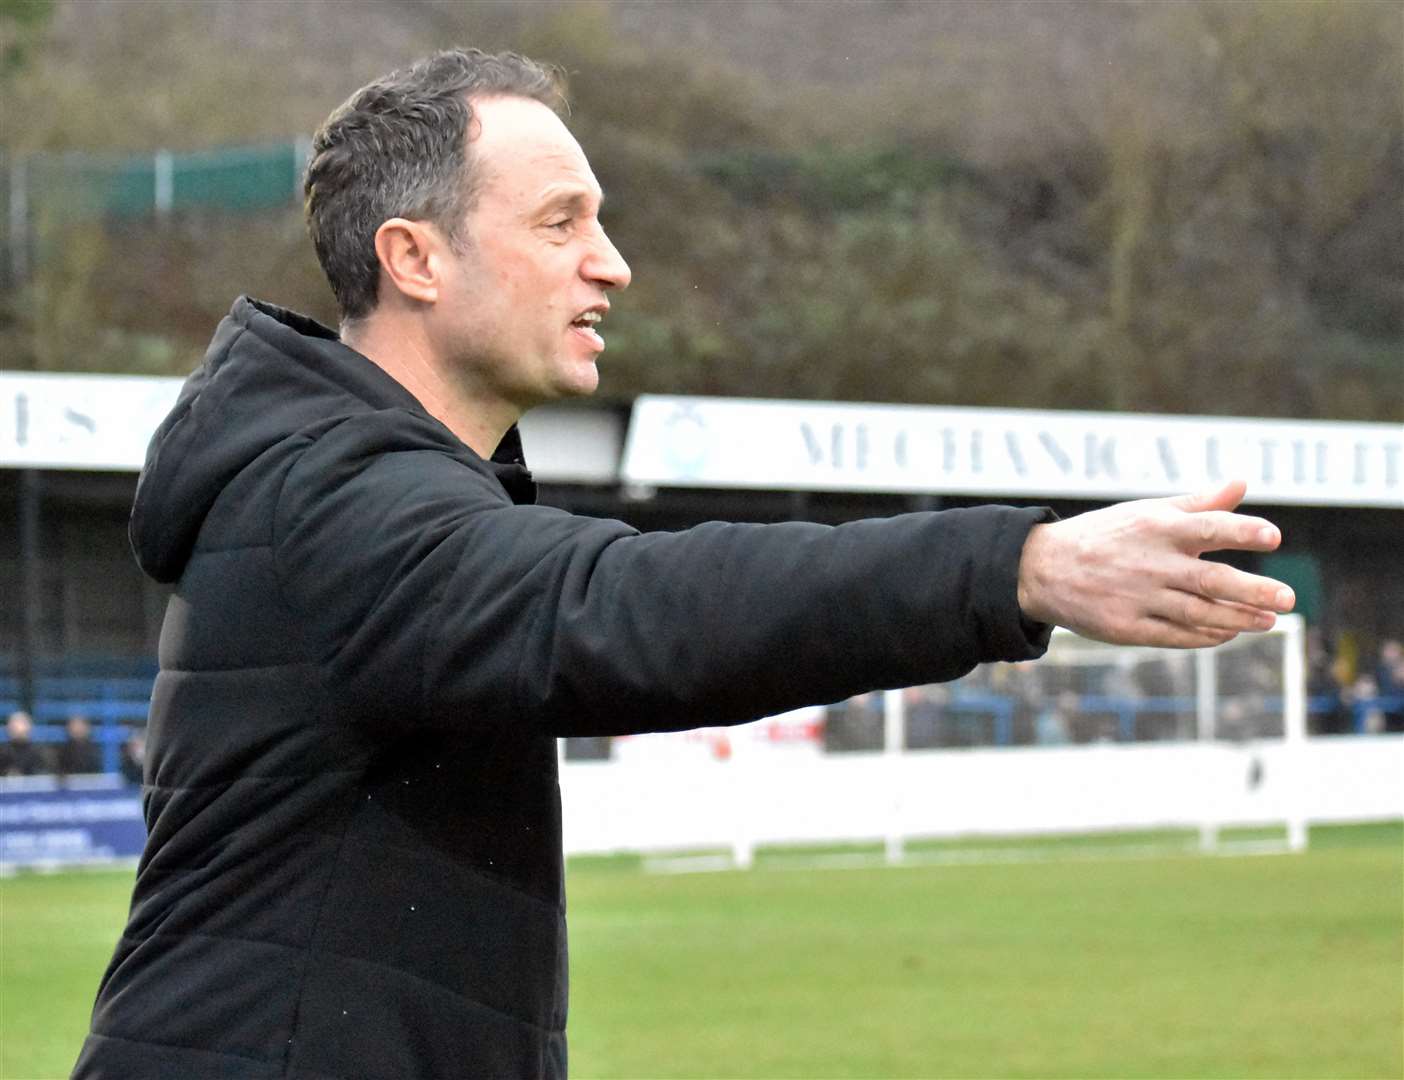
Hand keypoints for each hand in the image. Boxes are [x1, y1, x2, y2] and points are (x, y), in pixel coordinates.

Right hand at [1017, 480, 1295, 648]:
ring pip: (1200, 613)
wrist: (1042, 569)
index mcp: (1156, 528)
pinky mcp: (1127, 628)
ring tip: (1269, 620)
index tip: (1273, 536)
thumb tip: (1243, 484)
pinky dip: (1207, 636)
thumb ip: (1198, 503)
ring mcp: (1139, 598)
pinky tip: (1229, 632)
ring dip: (1239, 618)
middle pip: (1212, 580)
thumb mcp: (1145, 512)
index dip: (1242, 531)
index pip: (1208, 527)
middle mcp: (1151, 564)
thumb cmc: (1103, 536)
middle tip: (1289, 598)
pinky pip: (1177, 635)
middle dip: (1254, 590)